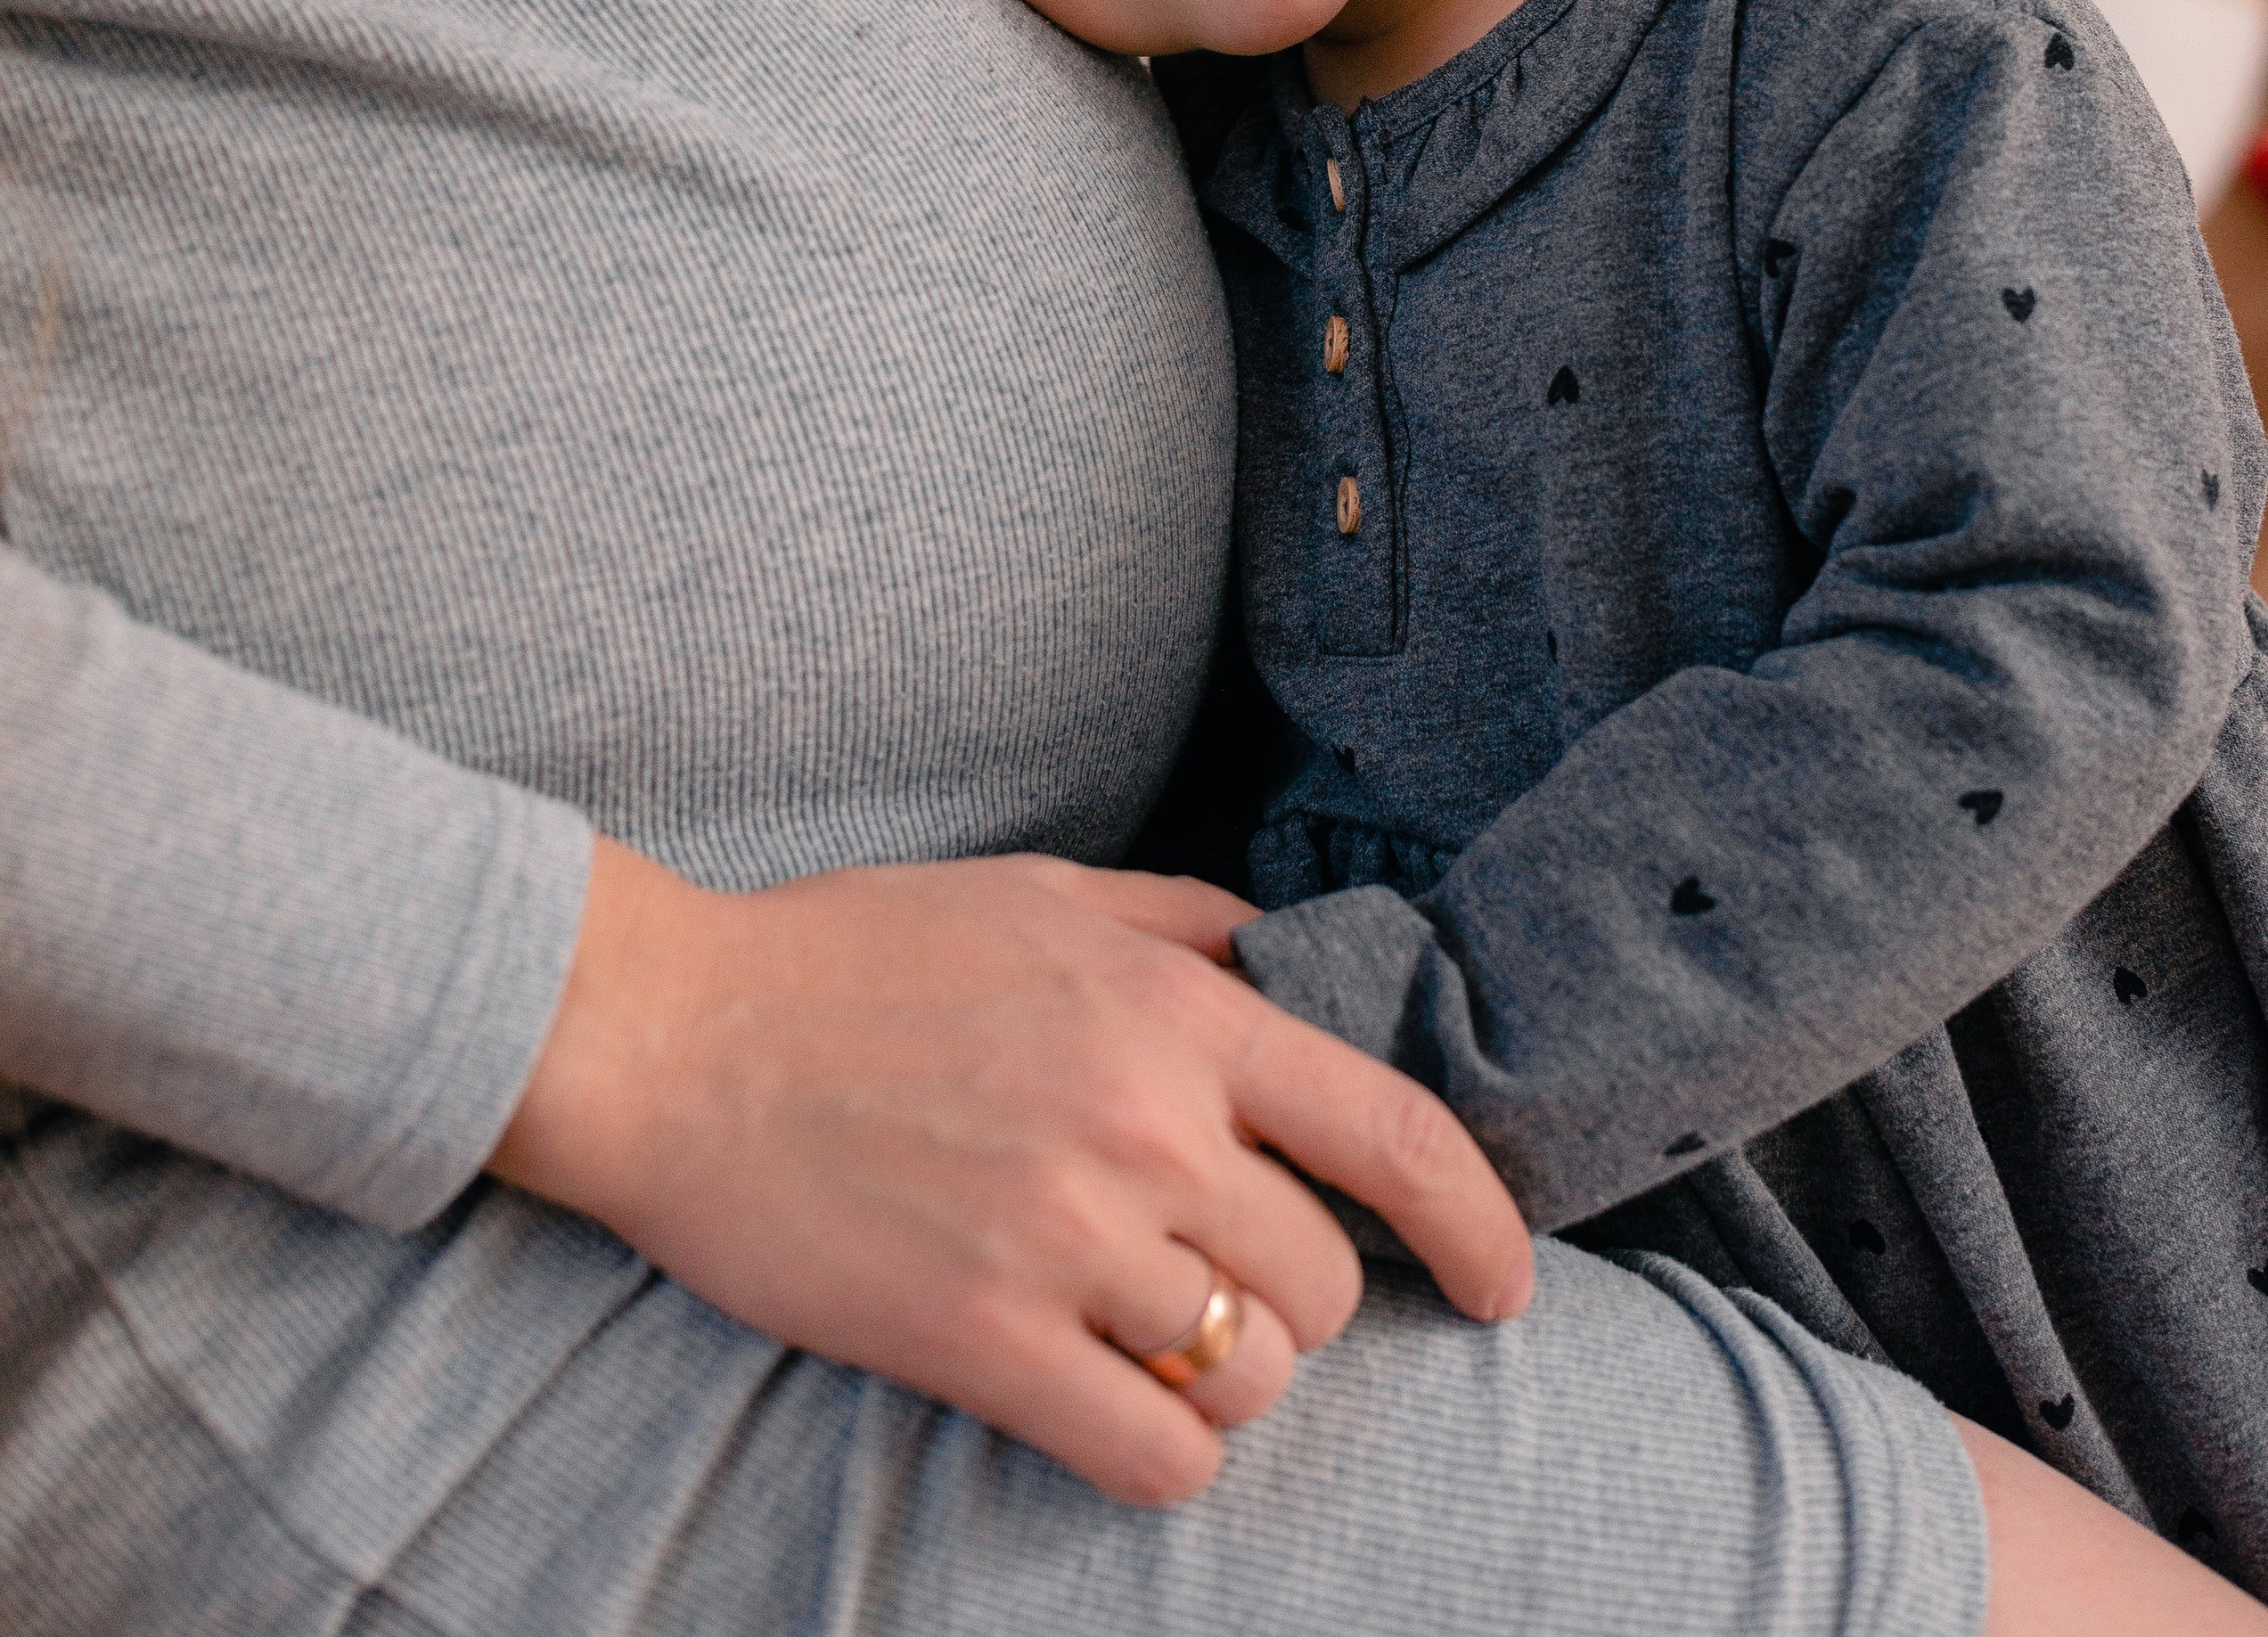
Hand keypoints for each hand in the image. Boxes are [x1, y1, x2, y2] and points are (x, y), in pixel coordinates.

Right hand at [491, 840, 1532, 1505]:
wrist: (676, 1036)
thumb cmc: (852, 954)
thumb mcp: (1042, 894)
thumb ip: (1184, 926)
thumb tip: (1288, 963)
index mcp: (1173, 1010)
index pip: (1393, 1129)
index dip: (1479, 1223)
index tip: (1505, 1283)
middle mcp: (1144, 1123)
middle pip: (1324, 1282)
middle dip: (1297, 1303)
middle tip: (1216, 1285)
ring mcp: (1064, 1236)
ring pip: (1249, 1376)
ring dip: (1223, 1382)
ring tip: (1148, 1343)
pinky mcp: (980, 1339)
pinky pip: (1153, 1458)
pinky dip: (1160, 1457)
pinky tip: (1109, 1411)